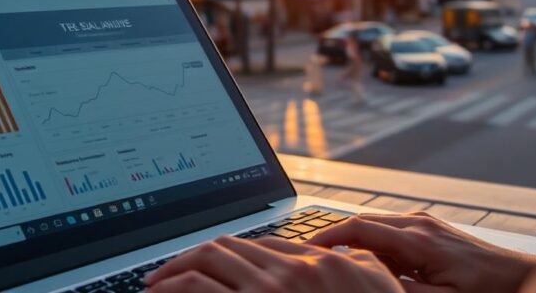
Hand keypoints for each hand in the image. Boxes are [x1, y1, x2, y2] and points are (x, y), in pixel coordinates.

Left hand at [144, 234, 402, 292]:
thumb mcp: (379, 288)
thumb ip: (358, 266)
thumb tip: (338, 255)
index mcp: (319, 264)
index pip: (262, 246)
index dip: (229, 255)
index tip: (209, 264)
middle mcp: (290, 274)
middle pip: (226, 250)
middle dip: (190, 258)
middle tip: (166, 273)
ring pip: (205, 266)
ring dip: (173, 273)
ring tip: (156, 285)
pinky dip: (175, 289)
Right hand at [307, 212, 535, 292]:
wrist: (521, 275)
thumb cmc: (488, 291)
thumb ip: (403, 291)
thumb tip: (367, 281)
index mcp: (419, 241)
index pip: (359, 229)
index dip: (327, 236)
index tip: (305, 248)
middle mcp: (419, 223)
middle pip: (362, 221)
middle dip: (333, 236)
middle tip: (310, 255)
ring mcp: (425, 222)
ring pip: (375, 224)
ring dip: (352, 239)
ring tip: (333, 260)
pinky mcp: (430, 226)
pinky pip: (391, 229)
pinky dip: (372, 241)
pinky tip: (367, 260)